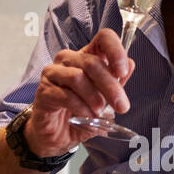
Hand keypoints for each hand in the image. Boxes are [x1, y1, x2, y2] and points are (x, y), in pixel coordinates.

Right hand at [27, 28, 134, 155]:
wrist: (57, 136)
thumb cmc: (80, 113)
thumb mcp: (104, 99)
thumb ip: (116, 82)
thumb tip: (130, 64)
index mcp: (87, 56)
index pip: (103, 38)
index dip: (115, 51)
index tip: (122, 72)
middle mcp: (68, 59)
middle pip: (92, 62)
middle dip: (110, 86)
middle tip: (121, 105)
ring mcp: (53, 73)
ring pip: (77, 77)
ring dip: (94, 97)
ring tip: (100, 111)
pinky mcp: (44, 90)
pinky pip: (65, 95)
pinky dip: (81, 107)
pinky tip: (87, 116)